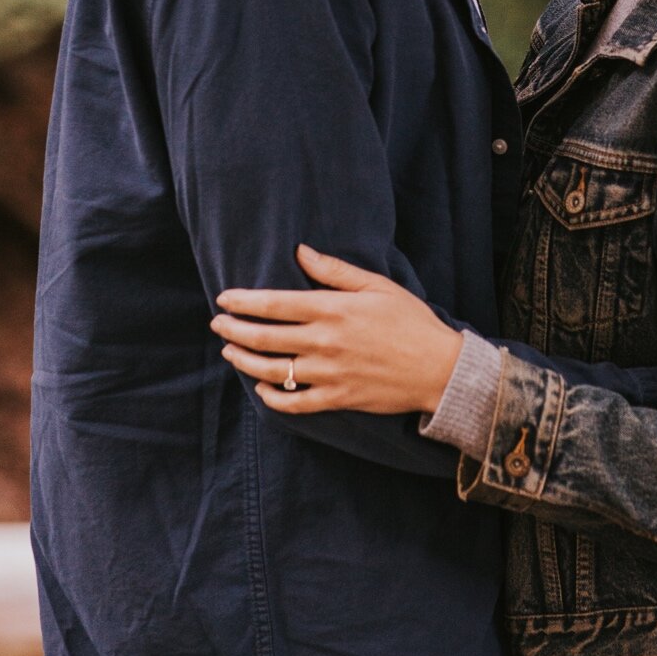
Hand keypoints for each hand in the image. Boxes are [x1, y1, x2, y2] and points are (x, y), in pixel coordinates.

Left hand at [211, 245, 462, 417]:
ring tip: (230, 353)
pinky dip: (272, 397)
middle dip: (233, 331)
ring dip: (244, 361)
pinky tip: (261, 387)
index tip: (224, 298)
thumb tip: (301, 251)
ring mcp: (328, 374)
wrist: (438, 368)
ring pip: (272, 371)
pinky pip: (294, 404)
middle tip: (217, 324)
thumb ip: (335, 270)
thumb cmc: (410, 320)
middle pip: (264, 338)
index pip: (274, 304)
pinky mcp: (336, 398)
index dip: (243, 302)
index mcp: (332, 310)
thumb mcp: (377, 285)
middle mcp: (324, 342)